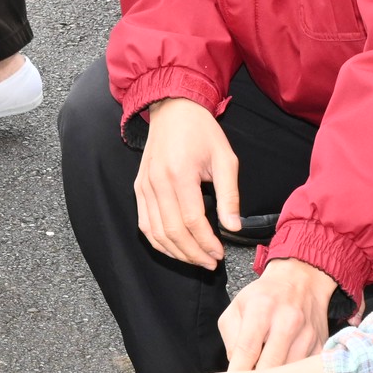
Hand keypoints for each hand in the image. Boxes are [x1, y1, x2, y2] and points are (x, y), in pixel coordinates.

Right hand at [134, 98, 239, 268]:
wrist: (173, 109)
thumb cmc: (201, 131)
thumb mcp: (225, 159)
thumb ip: (229, 195)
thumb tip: (233, 227)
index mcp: (179, 174)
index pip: (192, 221)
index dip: (207, 243)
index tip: (220, 254)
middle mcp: (157, 183)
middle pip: (172, 231)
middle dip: (193, 253)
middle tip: (211, 263)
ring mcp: (144, 186)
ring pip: (155, 232)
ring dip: (176, 252)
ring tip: (196, 259)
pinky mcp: (139, 188)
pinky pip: (144, 223)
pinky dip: (158, 241)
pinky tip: (174, 248)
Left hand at [221, 258, 336, 371]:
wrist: (302, 280)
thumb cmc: (264, 296)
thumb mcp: (237, 306)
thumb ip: (231, 337)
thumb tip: (237, 367)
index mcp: (261, 310)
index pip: (247, 349)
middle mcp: (288, 321)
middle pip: (271, 365)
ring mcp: (308, 335)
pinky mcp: (322, 345)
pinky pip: (306, 372)